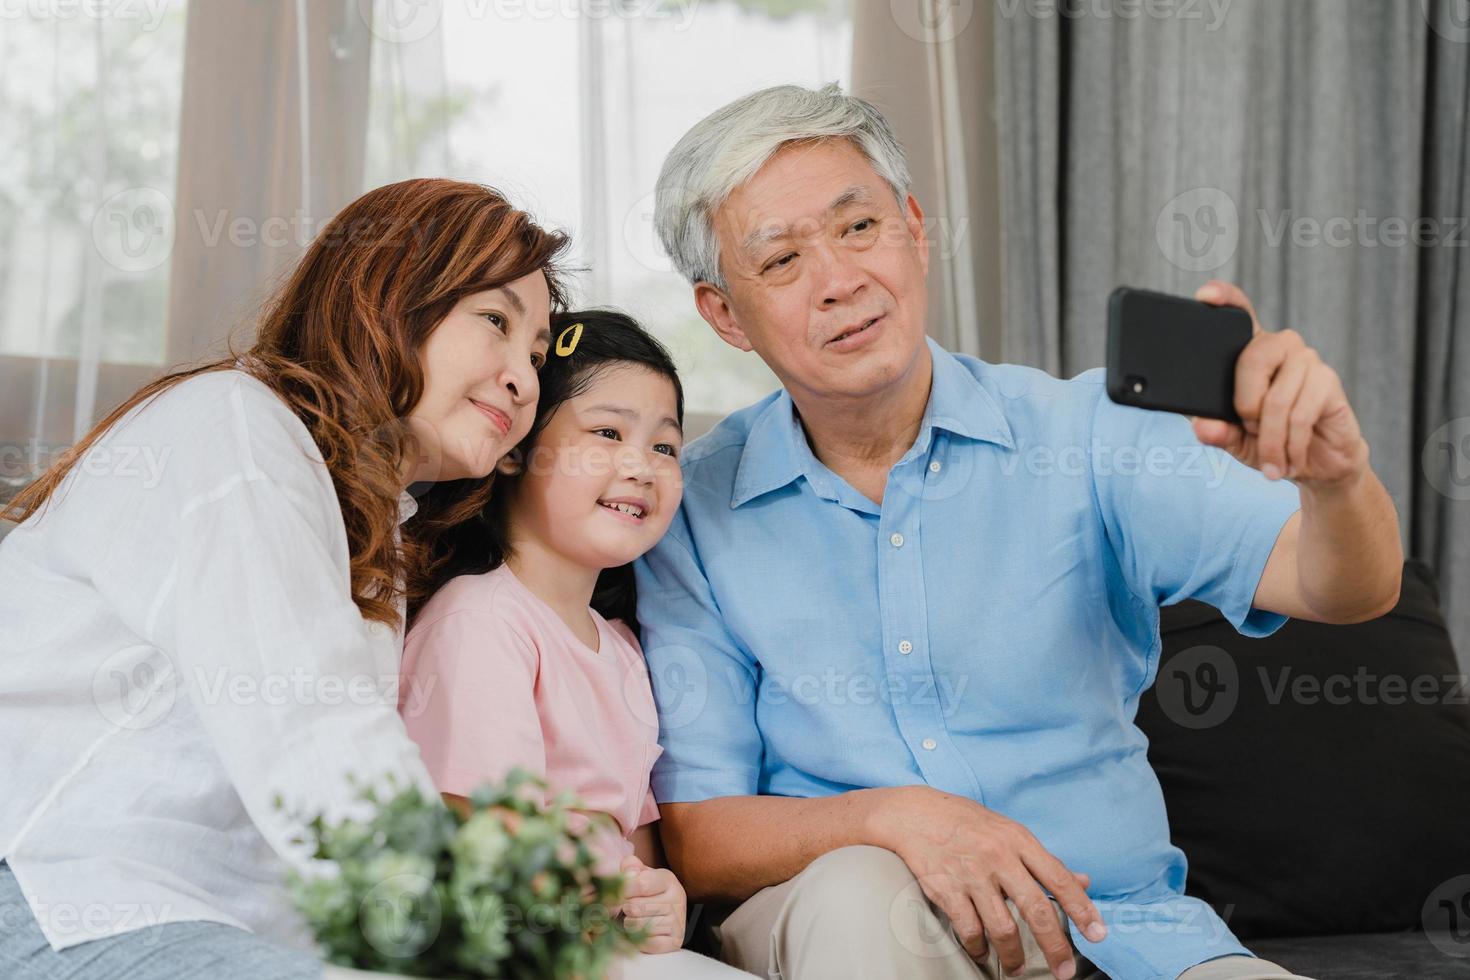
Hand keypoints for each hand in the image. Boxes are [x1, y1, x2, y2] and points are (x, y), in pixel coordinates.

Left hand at [618, 855, 686, 953]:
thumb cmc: (645, 893)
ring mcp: (678, 921)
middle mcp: (677, 898)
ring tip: (636, 920)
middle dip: (625, 909)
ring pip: (638, 926)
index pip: (640, 884)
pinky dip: (639, 941)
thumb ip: (630, 867)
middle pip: (635, 907)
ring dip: (629, 925)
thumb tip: (628, 873)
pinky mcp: (674, 941)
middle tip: (629, 909)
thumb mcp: (639, 875)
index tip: (620, 893)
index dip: (623, 890)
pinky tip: (643, 934)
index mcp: (668, 879)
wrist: (663, 918)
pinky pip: (647, 943)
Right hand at [878, 786, 1104, 979]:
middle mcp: (998, 857)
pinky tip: (982, 951)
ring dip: (1014, 956)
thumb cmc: (967, 823)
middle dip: (1055, 947)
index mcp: (1019, 841)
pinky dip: (978, 947)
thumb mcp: (1010, 832)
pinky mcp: (945, 889)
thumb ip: (1044, 861)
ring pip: (1003, 928)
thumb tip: (1084, 881)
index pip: (1060, 879)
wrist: (914, 815)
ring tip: (1016, 968)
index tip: (1099, 935)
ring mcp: (971, 874)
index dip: (1083, 910)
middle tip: (1064, 972)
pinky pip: (969, 930)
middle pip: (1036, 911)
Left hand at [1191, 280, 1367, 489]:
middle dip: (1246, 408)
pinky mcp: (1328, 381)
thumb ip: (1217, 432)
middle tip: (1250, 430)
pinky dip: (1290, 446)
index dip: (1224, 299)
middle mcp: (1280, 346)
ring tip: (1271, 456)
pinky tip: (1288, 459)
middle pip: (1251, 361)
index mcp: (1250, 351)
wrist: (1319, 464)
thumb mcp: (1236, 440)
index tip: (1204, 295)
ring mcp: (1306, 359)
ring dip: (1269, 439)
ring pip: (1276, 399)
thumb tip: (1202, 426)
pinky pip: (1299, 415)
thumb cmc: (1271, 442)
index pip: (1239, 314)